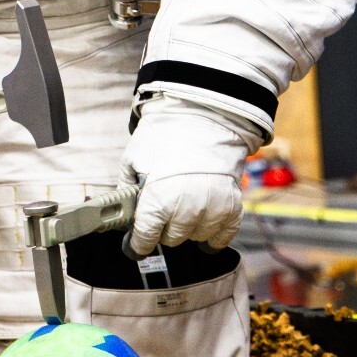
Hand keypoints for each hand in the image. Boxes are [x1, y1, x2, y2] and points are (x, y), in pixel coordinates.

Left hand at [120, 97, 254, 255]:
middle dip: (164, 227)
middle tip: (165, 208)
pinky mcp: (231, 206)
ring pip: (196, 238)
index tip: (138, 242)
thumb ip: (127, 189)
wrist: (204, 114)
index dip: (138, 242)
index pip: (145, 240)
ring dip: (189, 227)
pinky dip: (214, 233)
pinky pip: (222, 236)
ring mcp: (211, 210)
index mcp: (158, 200)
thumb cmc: (168, 133)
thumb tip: (124, 210)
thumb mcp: (133, 158)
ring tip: (187, 204)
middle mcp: (185, 210)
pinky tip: (206, 220)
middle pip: (171, 239)